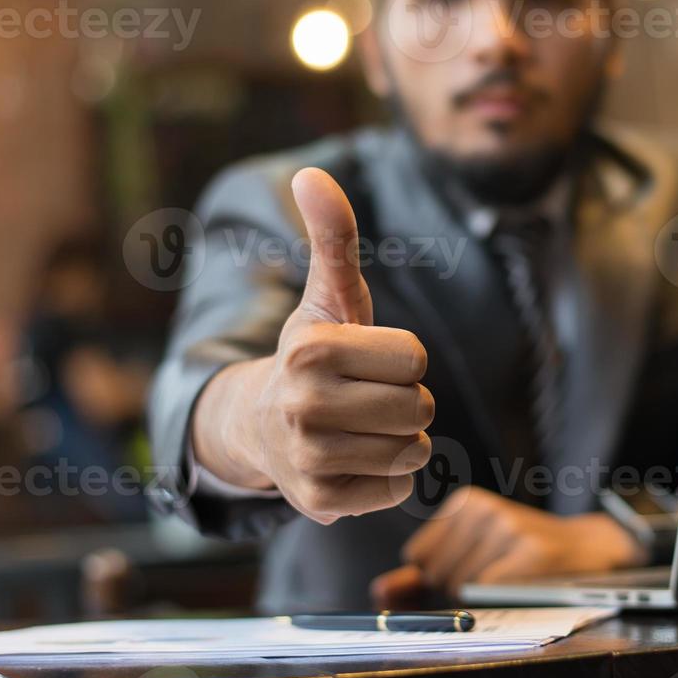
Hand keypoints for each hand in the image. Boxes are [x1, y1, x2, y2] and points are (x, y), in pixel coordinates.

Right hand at [191, 167, 434, 524]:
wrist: (258, 427)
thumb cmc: (313, 355)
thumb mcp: (328, 296)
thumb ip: (333, 236)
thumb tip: (312, 174)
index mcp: (311, 349)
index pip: (415, 357)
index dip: (400, 358)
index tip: (365, 360)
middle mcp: (303, 405)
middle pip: (419, 406)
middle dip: (404, 400)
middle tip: (363, 397)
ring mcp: (309, 459)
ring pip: (415, 451)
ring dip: (399, 440)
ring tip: (358, 428)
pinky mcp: (321, 503)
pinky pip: (399, 490)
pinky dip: (385, 478)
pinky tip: (351, 461)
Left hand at [369, 486, 645, 605]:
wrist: (590, 552)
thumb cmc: (524, 559)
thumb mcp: (471, 557)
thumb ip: (421, 577)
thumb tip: (379, 592)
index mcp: (464, 504)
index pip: (417, 557)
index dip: (439, 577)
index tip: (473, 570)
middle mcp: (483, 509)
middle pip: (435, 573)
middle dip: (456, 589)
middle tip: (498, 577)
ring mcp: (508, 527)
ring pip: (458, 587)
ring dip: (480, 598)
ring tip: (512, 579)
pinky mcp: (530, 552)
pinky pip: (485, 593)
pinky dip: (498, 601)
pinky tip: (521, 586)